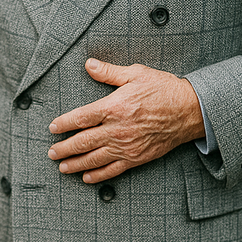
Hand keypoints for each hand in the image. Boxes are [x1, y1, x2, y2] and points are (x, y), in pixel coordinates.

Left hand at [47, 59, 205, 182]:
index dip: (63, 124)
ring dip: (75, 164)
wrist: (189, 110)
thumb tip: (89, 64)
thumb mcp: (136, 73)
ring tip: (62, 167)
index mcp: (114, 107)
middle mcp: (117, 129)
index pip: (81, 118)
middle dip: (64, 148)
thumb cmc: (164, 89)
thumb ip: (109, 72)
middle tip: (51, 152)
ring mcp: (126, 146)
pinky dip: (98, 175)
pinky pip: (113, 170)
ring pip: (94, 159)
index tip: (52, 127)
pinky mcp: (137, 158)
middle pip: (83, 142)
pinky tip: (87, 177)